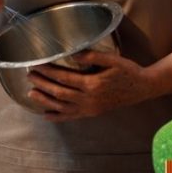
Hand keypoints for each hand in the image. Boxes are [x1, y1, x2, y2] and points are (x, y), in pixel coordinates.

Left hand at [26, 50, 149, 121]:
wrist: (142, 88)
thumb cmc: (128, 71)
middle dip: (43, 84)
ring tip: (32, 94)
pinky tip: (46, 115)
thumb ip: (93, 56)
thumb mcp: (112, 59)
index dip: (48, 72)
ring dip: (45, 101)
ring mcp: (90, 109)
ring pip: (62, 107)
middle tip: (30, 76)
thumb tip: (74, 54)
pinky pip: (71, 117)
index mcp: (92, 84)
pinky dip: (58, 117)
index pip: (64, 78)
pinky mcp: (92, 113)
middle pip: (59, 93)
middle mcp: (89, 99)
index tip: (37, 65)